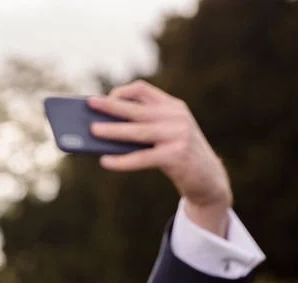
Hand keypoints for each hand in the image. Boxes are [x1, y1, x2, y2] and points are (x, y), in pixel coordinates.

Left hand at [87, 80, 231, 235]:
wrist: (208, 179)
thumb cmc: (177, 156)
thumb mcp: (163, 136)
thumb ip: (140, 130)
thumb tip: (102, 132)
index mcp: (173, 107)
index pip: (143, 90)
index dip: (121, 92)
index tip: (104, 98)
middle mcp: (177, 117)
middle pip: (137, 108)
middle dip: (111, 106)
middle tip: (89, 103)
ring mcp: (178, 135)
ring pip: (138, 131)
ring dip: (112, 130)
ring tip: (92, 131)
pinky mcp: (177, 156)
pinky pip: (142, 158)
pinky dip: (121, 160)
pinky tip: (105, 161)